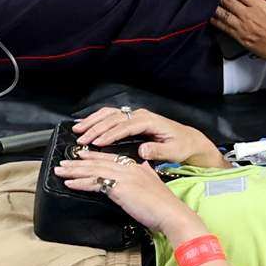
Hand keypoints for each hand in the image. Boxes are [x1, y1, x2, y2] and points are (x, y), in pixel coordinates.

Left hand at [55, 148, 190, 233]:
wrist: (171, 213)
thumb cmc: (164, 205)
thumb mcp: (155, 184)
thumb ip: (147, 174)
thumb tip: (144, 167)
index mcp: (136, 167)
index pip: (110, 158)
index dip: (93, 156)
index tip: (80, 154)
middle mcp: (128, 169)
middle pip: (97, 162)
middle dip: (78, 162)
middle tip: (63, 162)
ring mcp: (123, 177)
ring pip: (93, 171)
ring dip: (74, 171)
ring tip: (60, 171)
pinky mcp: (119, 188)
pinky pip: (94, 184)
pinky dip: (80, 183)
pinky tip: (70, 183)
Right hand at [73, 104, 210, 163]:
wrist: (188, 139)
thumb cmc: (181, 146)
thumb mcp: (173, 152)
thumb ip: (157, 151)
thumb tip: (142, 150)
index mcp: (150, 121)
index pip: (125, 127)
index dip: (110, 134)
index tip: (97, 143)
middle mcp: (140, 115)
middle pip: (113, 118)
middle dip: (95, 128)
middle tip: (81, 139)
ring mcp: (135, 115)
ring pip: (110, 114)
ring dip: (92, 121)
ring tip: (78, 129)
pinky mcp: (131, 119)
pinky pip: (111, 116)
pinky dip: (97, 119)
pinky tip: (86, 124)